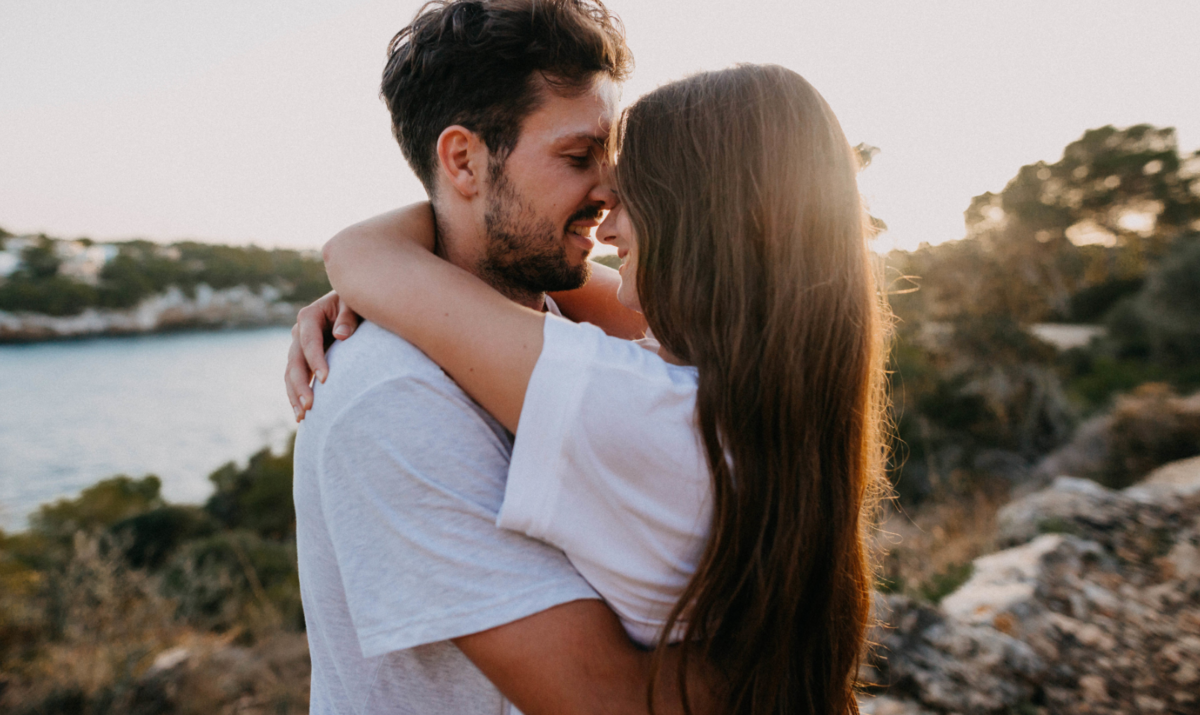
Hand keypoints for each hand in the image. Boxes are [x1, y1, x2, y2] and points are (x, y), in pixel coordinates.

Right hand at [284, 291, 360, 420]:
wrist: (353, 306)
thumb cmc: (357, 304)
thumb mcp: (354, 304)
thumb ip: (349, 316)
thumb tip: (341, 335)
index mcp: (310, 316)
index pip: (309, 341)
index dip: (315, 360)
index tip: (325, 379)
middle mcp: (299, 332)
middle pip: (295, 361)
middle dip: (300, 385)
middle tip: (309, 406)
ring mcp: (299, 347)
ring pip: (291, 373)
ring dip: (294, 395)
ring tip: (302, 416)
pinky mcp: (303, 360)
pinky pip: (296, 379)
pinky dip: (296, 396)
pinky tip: (301, 415)